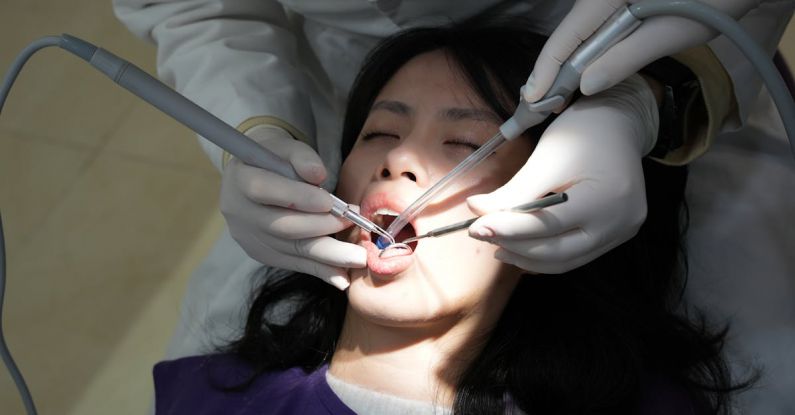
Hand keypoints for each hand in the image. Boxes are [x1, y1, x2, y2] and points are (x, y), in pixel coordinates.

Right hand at [220, 125, 365, 288]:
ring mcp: (250, 238)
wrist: (254, 175)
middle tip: (353, 225)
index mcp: (240, 179)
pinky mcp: (262, 254)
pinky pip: (294, 263)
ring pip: (291, 249)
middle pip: (282, 226)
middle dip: (321, 227)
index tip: (329, 201)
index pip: (265, 189)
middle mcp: (240, 213)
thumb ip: (301, 156)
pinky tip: (342, 278)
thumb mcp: (285, 147)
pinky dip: (320, 270)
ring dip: (327, 256)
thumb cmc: (275, 158)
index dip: (298, 197)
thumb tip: (317, 175)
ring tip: (357, 258)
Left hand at [467, 75, 657, 272]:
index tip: (474, 228)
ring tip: (498, 243)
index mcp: (605, 198)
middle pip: (557, 252)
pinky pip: (575, 255)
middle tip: (482, 234)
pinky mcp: (616, 236)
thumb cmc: (582, 133)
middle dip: (515, 247)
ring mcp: (621, 233)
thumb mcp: (545, 159)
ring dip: (527, 257)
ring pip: (565, 261)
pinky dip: (545, 254)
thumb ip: (513, 192)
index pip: (547, 225)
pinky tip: (521, 247)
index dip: (507, 229)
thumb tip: (477, 212)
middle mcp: (620, 223)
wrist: (618, 122)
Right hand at [524, 0, 758, 100]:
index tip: (532, 98)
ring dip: (567, 62)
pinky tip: (581, 70)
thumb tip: (585, 85)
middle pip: (568, 32)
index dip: (546, 69)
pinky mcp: (620, 1)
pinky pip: (595, 25)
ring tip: (553, 93)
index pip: (567, 35)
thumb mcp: (672, 33)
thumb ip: (625, 57)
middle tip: (537, 104)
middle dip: (552, 68)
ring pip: (580, 30)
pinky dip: (585, 50)